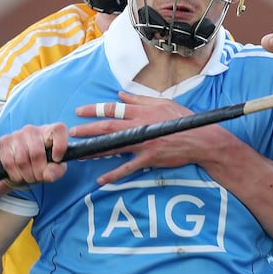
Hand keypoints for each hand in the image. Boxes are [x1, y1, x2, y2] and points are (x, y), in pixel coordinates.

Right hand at [0, 123, 68, 184]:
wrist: (22, 162)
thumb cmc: (43, 161)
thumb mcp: (55, 167)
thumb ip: (56, 170)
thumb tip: (48, 175)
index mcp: (50, 131)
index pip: (59, 130)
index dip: (60, 147)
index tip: (57, 159)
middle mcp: (33, 130)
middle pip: (37, 153)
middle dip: (39, 172)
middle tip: (40, 176)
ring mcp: (17, 134)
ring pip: (22, 161)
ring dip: (27, 175)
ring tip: (30, 176)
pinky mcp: (4, 141)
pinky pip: (9, 163)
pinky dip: (16, 175)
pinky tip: (20, 175)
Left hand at [71, 91, 239, 183]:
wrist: (200, 139)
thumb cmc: (183, 118)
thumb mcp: (162, 102)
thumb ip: (139, 99)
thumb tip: (119, 94)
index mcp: (142, 111)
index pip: (113, 108)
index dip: (95, 109)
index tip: (79, 111)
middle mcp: (140, 126)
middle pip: (108, 126)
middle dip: (88, 128)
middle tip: (72, 132)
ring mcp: (144, 143)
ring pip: (114, 146)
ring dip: (95, 149)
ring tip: (79, 153)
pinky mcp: (150, 158)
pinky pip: (128, 167)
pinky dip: (114, 174)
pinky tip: (100, 179)